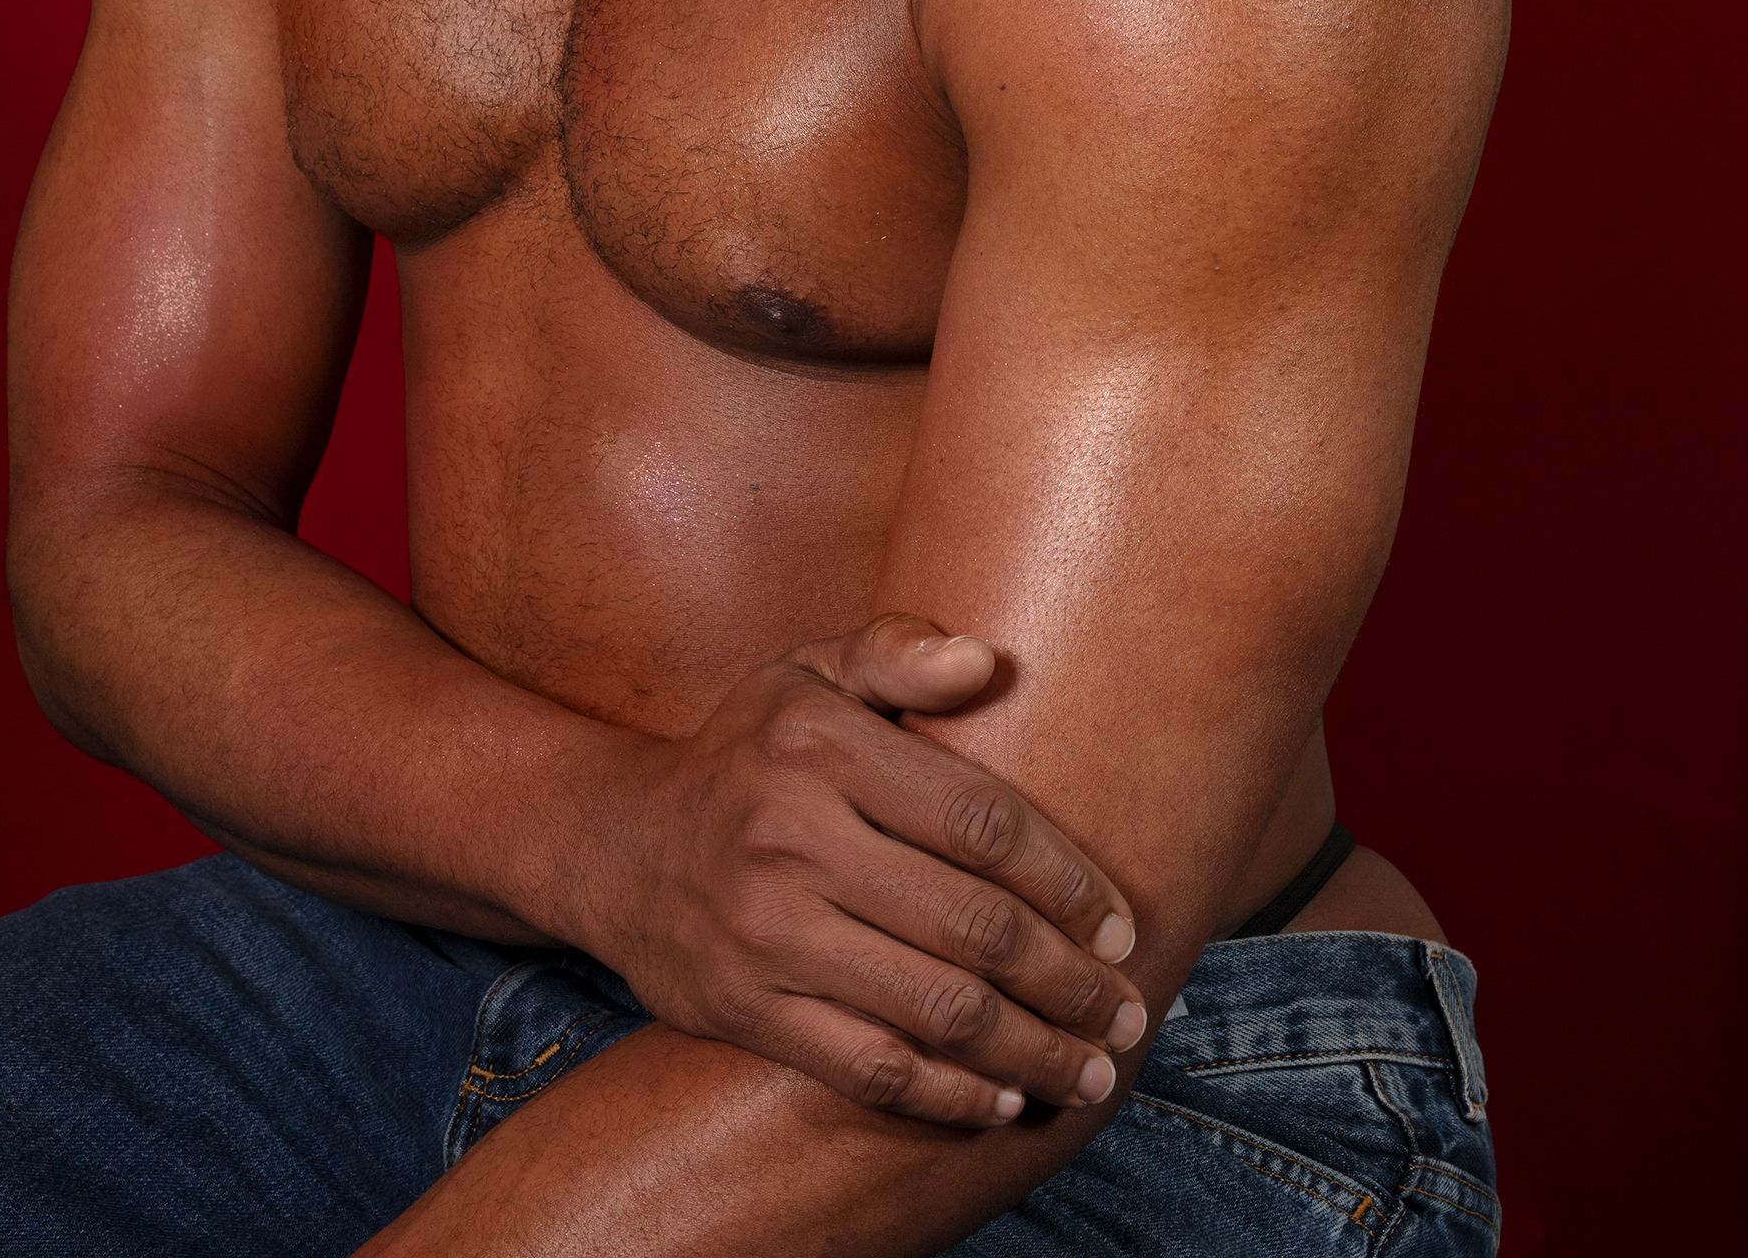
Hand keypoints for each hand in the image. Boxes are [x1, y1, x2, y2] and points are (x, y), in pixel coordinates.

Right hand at [573, 614, 1145, 1125]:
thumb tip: (988, 661)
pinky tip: (1002, 1096)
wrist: (618, 846)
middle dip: (1071, 981)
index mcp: (818, 742)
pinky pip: (870, 1068)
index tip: (1121, 925)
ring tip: (1092, 1071)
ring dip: (1033, 1049)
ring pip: (935, 1009)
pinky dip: (949, 1093)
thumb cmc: (748, 752)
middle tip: (1128, 1012)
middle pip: (973, 925)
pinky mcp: (745, 1009)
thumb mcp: (807, 674)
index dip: (1069, 879)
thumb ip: (896, 651)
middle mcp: (788, 834)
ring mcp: (764, 930)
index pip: (980, 820)